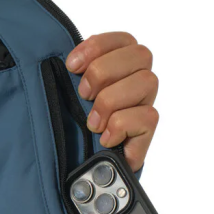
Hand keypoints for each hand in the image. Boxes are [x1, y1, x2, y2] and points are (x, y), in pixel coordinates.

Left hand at [65, 32, 158, 171]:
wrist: (83, 173)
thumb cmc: (74, 131)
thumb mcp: (68, 99)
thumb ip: (74, 77)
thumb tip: (66, 62)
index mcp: (120, 68)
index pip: (124, 40)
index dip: (98, 46)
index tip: (72, 66)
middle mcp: (137, 84)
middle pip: (141, 54)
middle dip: (104, 71)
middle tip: (83, 95)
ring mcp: (145, 106)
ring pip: (147, 81)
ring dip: (111, 100)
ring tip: (93, 123)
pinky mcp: (148, 133)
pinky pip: (146, 116)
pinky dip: (120, 125)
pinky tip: (106, 138)